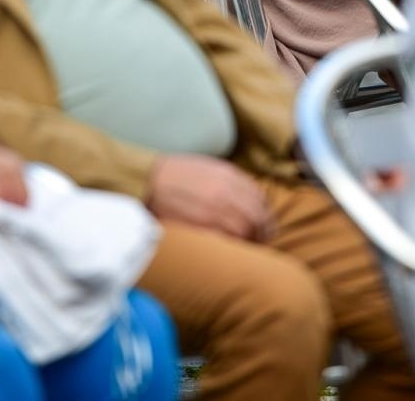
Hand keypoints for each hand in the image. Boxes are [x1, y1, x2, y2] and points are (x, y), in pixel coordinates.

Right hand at [145, 155, 272, 240]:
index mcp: (229, 175)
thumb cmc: (174, 175)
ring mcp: (217, 208)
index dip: (265, 213)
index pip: (260, 197)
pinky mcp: (205, 224)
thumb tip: (246, 197)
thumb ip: (228, 180)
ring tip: (249, 246)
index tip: (263, 222)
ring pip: (248, 228)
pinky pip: (230, 238)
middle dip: (264, 230)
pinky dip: (236, 243)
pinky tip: (234, 246)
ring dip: (252, 239)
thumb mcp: (207, 167)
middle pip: (258, 215)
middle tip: (262, 239)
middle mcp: (227, 190)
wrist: (149, 181)